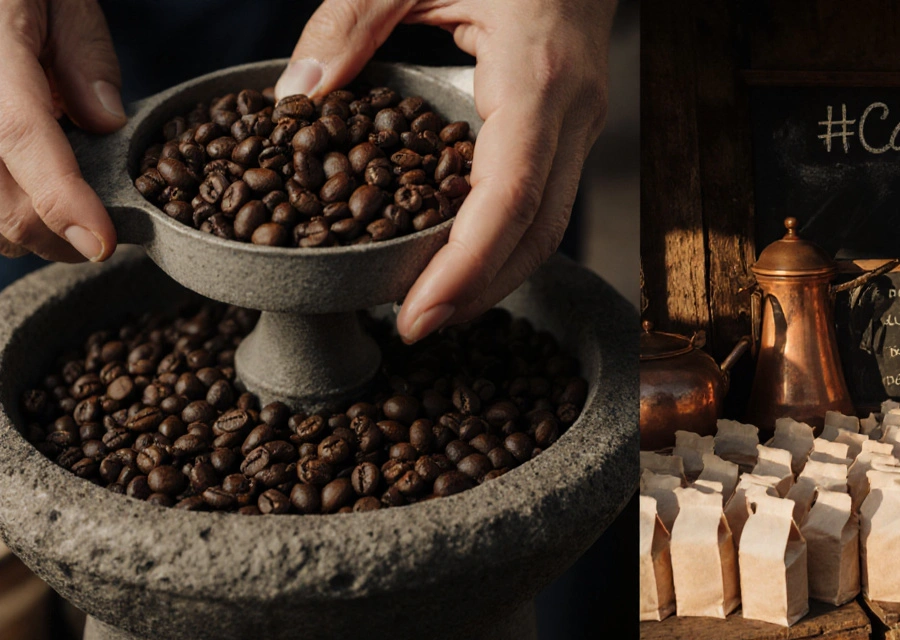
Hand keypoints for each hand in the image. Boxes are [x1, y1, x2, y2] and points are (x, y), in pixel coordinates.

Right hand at [0, 0, 124, 261]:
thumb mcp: (62, 0)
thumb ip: (84, 55)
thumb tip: (106, 122)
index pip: (22, 136)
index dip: (64, 199)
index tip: (100, 242)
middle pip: (4, 203)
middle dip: (62, 237)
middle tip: (101, 233)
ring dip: (30, 233)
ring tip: (65, 210)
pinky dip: (3, 218)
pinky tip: (26, 197)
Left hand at [276, 0, 612, 342]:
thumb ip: (350, 22)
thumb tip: (297, 95)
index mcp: (535, 76)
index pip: (511, 196)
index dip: (468, 266)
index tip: (420, 313)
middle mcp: (571, 111)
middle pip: (540, 233)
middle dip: (481, 291)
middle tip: (414, 327)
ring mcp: (580, 121)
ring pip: (551, 226)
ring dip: (497, 276)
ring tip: (432, 305)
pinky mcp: (571, 124)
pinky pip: (546, 200)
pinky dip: (504, 240)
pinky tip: (460, 256)